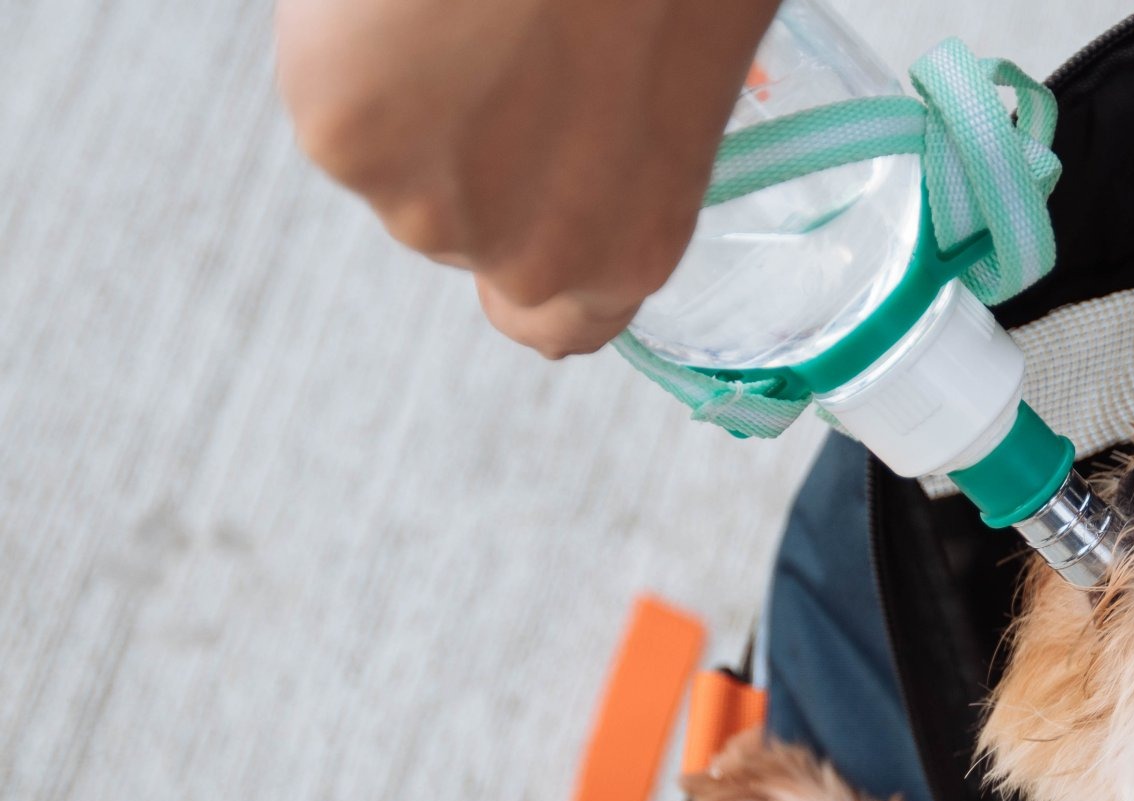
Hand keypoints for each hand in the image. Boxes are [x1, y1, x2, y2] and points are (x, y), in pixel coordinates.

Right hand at [276, 0, 778, 356]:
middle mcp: (532, 259)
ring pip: (391, 163)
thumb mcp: (687, 68)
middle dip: (471, 149)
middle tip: (498, 41)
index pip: (556, 325)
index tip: (522, 197)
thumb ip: (629, 141)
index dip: (531, 256)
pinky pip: (336, 94)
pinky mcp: (346, 139)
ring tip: (462, 7)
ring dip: (411, 94)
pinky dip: (354, 42)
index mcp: (631, 251)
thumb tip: (602, 117)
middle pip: (463, 230)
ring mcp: (429, 208)